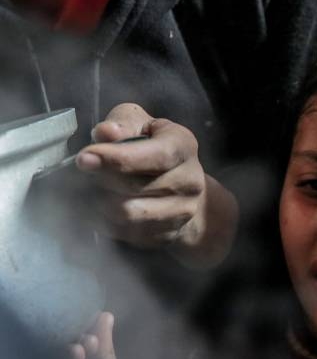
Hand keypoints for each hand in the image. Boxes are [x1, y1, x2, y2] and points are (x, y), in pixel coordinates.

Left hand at [78, 103, 237, 266]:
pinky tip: (106, 207)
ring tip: (97, 190)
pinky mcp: (169, 234)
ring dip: (101, 202)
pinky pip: (127, 233)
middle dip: (102, 179)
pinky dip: (107, 221)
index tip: (84, 159)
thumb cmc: (152, 146)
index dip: (117, 158)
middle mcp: (190, 180)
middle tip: (89, 172)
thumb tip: (105, 133)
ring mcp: (183, 211)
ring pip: (128, 213)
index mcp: (183, 146)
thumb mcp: (139, 123)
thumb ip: (121, 124)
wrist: (181, 185)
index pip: (154, 156)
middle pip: (134, 187)